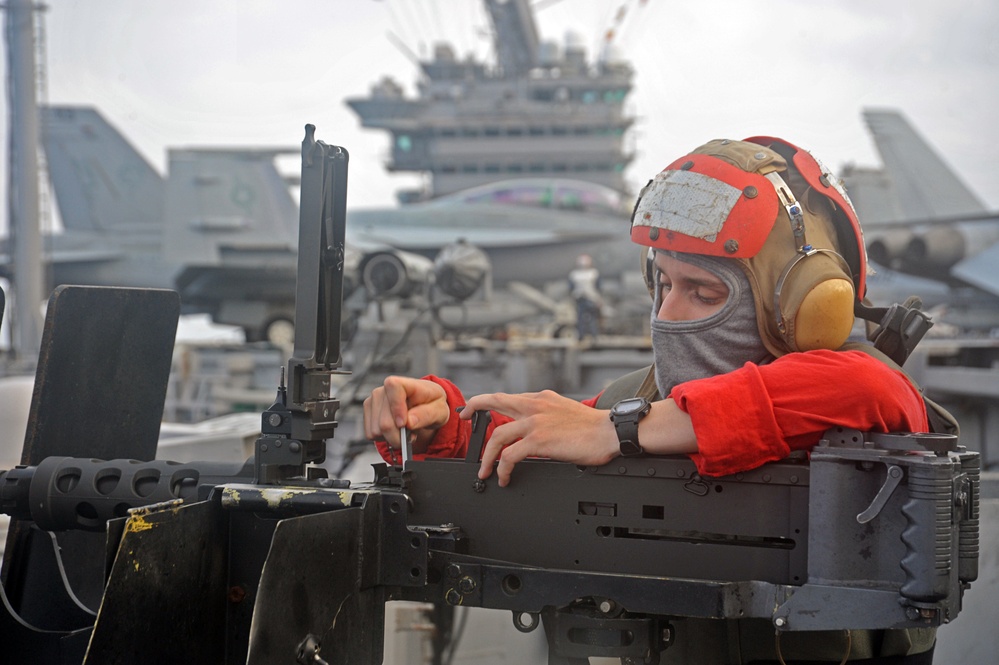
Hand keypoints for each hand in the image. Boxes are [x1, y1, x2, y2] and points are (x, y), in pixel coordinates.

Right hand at [363, 376, 449, 452]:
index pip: (393, 387)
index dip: (397, 408)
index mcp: (405, 383)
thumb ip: (426, 415)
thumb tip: (409, 422)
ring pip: (376, 430)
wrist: (424, 406)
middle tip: (411, 435)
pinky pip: (371, 433)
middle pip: (384, 421)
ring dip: (392, 437)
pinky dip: (384, 437)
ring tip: (404, 431)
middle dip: (399, 435)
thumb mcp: (439, 410)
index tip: (404, 424)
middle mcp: (385, 390)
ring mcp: (374, 400)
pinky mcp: (368, 411)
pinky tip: (395, 430)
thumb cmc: (431, 404)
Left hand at [461, 390, 617, 486]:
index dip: (489, 401)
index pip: (508, 397)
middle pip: (495, 402)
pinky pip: (511, 455)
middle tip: (464, 416)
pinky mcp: (539, 440)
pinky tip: (504, 476)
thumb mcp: (565, 410)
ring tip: (484, 470)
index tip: (477, 406)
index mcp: (541, 398)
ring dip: (487, 455)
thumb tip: (534, 428)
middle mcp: (535, 406)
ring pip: (498, 435)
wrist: (610, 431)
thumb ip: (546, 414)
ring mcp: (535, 422)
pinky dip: (503, 467)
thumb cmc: (594, 426)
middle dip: (474, 407)